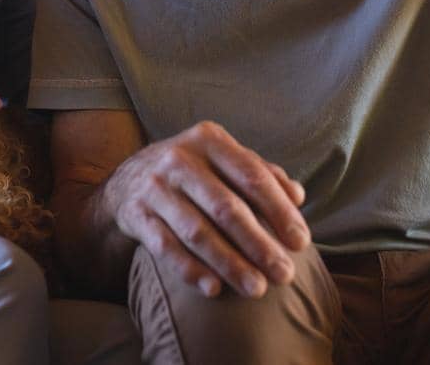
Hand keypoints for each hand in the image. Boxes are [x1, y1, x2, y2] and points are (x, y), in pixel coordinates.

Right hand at [102, 120, 308, 297]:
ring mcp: (154, 186)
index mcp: (209, 140)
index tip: (301, 243)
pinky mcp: (135, 213)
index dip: (279, 210)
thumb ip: (261, 172)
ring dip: (229, 264)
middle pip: (225, 208)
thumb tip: (297, 195)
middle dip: (259, 245)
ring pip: (197, 232)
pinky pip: (165, 247)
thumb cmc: (193, 172)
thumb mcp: (223, 159)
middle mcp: (179, 159)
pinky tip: (214, 289)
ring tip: (256, 289)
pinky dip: (190, 269)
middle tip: (285, 274)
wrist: (128, 179)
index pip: (252, 176)